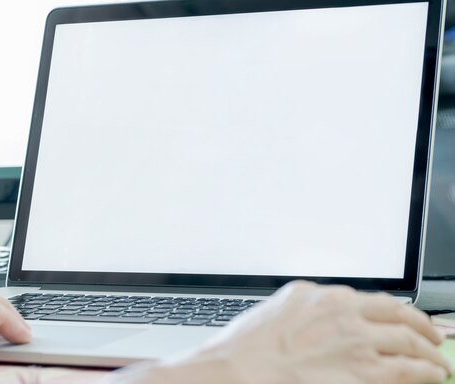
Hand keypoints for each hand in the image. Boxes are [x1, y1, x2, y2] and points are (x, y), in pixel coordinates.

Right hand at [114, 282, 451, 383]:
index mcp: (325, 295)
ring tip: (436, 359)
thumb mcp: (280, 306)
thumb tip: (328, 306)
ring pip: (408, 343)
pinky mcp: (364, 375)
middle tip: (432, 335)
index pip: (376, 299)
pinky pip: (407, 372)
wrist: (237, 371)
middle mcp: (346, 314)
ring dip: (428, 351)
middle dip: (422, 326)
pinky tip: (431, 375)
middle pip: (399, 316)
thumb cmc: (249, 345)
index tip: (405, 317)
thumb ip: (310, 302)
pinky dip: (425, 372)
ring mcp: (357, 344)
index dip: (398, 310)